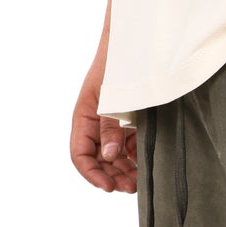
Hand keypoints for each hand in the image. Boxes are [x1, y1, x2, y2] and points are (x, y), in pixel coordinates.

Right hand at [70, 71, 137, 192]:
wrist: (138, 39)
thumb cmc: (121, 62)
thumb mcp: (114, 96)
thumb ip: (110, 126)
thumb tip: (107, 155)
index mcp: (85, 116)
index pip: (80, 154)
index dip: (92, 174)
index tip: (108, 187)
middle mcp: (96, 121)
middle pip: (98, 159)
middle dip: (112, 176)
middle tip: (131, 187)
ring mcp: (113, 120)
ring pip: (115, 155)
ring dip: (124, 170)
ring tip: (139, 180)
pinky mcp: (130, 118)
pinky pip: (129, 144)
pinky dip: (135, 156)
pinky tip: (145, 161)